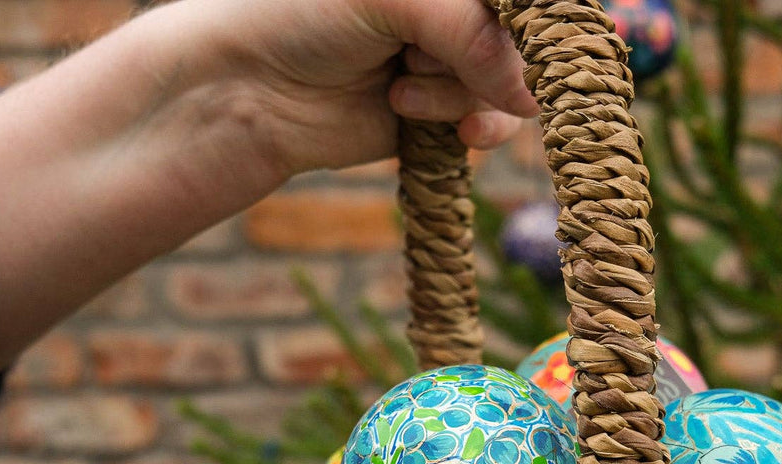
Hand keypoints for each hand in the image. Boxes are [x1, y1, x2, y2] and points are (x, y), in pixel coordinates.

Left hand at [224, 0, 538, 175]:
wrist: (246, 90)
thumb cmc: (301, 16)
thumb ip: (471, 33)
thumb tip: (534, 97)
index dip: (527, 20)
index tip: (510, 38)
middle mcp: (452, 9)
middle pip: (521, 39)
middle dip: (478, 57)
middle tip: (414, 56)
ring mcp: (452, 56)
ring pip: (510, 82)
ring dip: (460, 94)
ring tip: (401, 91)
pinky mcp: (445, 108)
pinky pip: (496, 121)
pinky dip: (480, 129)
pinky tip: (456, 133)